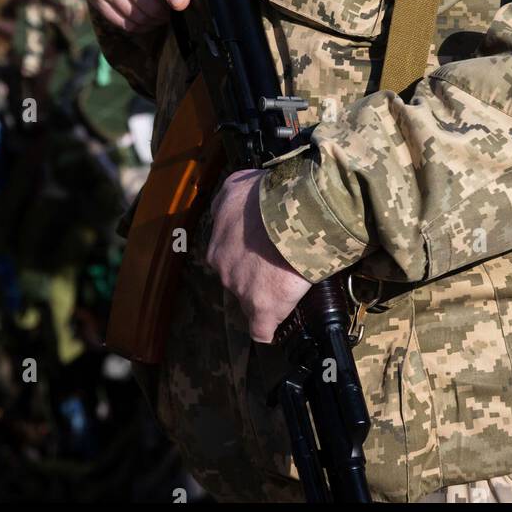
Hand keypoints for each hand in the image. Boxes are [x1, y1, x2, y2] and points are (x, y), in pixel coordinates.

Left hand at [206, 168, 311, 342]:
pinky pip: (261, 328)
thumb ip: (230, 198)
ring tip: (289, 277)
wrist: (295, 210)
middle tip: (279, 259)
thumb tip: (234, 198)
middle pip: (236, 275)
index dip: (247, 250)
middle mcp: (221, 263)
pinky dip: (267, 326)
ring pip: (248, 296)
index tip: (264, 246)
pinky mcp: (262, 306)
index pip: (227, 253)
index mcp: (216, 238)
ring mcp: (239, 287)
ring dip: (265, 290)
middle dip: (254, 270)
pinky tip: (274, 323)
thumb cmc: (271, 193)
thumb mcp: (240, 184)